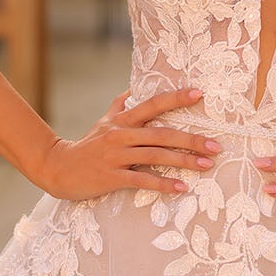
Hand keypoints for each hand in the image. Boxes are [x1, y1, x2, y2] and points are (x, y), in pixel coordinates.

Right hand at [36, 87, 218, 201]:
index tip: (200, 93)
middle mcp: (121, 134)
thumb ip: (121, 103)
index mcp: (123, 119)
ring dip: (184, 161)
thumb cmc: (87, 144)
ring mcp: (116, 156)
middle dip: (191, 139)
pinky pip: (142, 180)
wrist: (58, 167)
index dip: (176, 98)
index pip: (153, 104)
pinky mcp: (112, 177)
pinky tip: (181, 188)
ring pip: (156, 156)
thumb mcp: (104, 120)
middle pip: (162, 134)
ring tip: (207, 165)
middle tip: (216, 145)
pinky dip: (163, 184)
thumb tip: (136, 87)